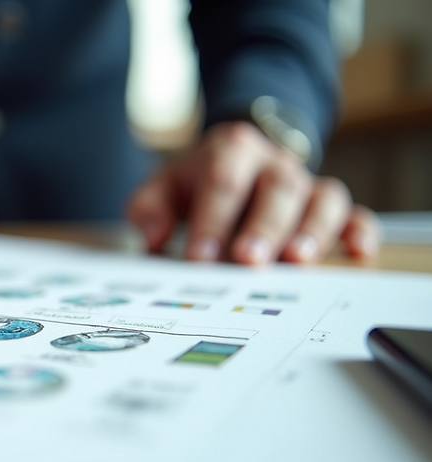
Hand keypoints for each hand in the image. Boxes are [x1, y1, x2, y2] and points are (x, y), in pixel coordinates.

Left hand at [127, 121, 378, 264]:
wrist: (238, 157)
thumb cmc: (198, 182)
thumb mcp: (165, 186)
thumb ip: (149, 209)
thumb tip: (149, 238)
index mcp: (231, 152)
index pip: (223, 182)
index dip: (211, 220)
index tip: (198, 258)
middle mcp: (275, 165)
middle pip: (276, 190)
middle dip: (262, 227)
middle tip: (246, 261)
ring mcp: (306, 184)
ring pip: (321, 200)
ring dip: (312, 231)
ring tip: (296, 261)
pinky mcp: (329, 207)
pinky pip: (355, 214)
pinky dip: (360, 231)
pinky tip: (358, 253)